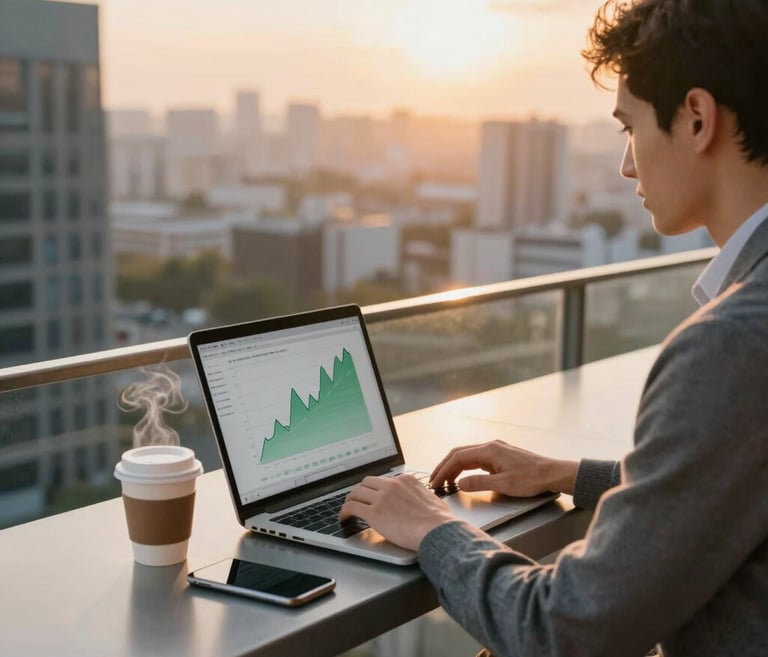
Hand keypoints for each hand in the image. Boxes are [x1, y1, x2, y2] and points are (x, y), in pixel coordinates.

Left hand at [339, 475, 456, 551]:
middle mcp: (392, 485)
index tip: (373, 495)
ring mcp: (381, 498)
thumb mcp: (431, 498)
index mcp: (406, 480)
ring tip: (348, 508)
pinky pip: (352, 507)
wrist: (437, 530)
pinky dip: (344, 512)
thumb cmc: (439, 520)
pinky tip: (343, 518)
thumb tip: (420, 502)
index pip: (384, 480)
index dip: (376, 489)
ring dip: (350, 500)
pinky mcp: (374, 513)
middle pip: (367, 482)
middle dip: (361, 491)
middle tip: (357, 499)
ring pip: (356, 492)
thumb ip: (420, 496)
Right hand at [430, 440, 577, 496]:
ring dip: (454, 468)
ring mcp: (495, 450)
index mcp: (489, 450)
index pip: (458, 457)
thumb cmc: (532, 478)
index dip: (443, 469)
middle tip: (434, 481)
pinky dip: (465, 468)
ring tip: (445, 481)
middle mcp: (490, 446)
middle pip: (459, 454)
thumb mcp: (504, 484)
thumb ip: (479, 483)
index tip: (435, 481)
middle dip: (444, 467)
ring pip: (467, 456)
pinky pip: (476, 460)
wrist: (552, 473)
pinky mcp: (500, 456)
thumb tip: (460, 483)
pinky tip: (463, 477)